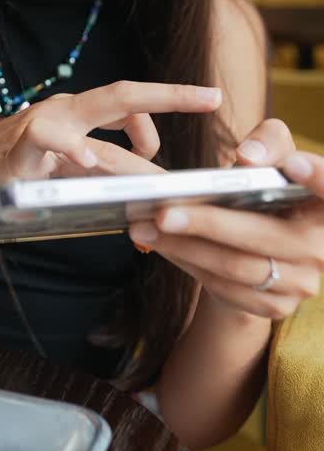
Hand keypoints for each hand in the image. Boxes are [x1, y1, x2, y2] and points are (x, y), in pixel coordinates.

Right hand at [0, 80, 222, 220]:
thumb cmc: (1, 180)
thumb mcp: (58, 177)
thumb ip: (95, 175)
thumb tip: (142, 192)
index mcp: (73, 117)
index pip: (127, 104)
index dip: (166, 105)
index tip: (207, 106)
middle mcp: (60, 111)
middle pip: (122, 94)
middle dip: (170, 94)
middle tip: (213, 97)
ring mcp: (35, 125)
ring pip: (92, 120)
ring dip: (130, 146)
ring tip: (159, 171)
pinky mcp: (12, 147)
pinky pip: (45, 141)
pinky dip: (69, 148)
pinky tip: (86, 161)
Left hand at [129, 119, 323, 319]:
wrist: (260, 248)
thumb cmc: (265, 190)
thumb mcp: (271, 158)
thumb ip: (268, 143)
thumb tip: (249, 157)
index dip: (318, 176)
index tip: (291, 165)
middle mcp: (320, 247)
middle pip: (261, 235)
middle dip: (206, 223)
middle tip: (162, 212)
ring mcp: (301, 283)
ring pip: (234, 266)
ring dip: (184, 246)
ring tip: (145, 227)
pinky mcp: (274, 307)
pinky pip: (223, 287)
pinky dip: (187, 264)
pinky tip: (160, 246)